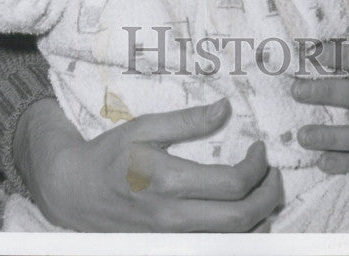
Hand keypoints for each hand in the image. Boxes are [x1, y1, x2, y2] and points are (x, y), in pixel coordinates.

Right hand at [15, 96, 281, 231]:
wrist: (75, 192)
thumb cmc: (111, 154)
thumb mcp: (145, 126)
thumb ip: (187, 120)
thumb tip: (225, 107)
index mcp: (168, 182)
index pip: (232, 184)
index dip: (257, 167)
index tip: (260, 148)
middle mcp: (173, 219)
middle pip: (240, 220)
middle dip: (269, 195)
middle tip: (273, 173)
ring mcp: (171, 239)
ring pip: (232, 241)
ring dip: (259, 218)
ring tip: (264, 191)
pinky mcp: (169, 247)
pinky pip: (216, 248)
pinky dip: (239, 235)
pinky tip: (244, 214)